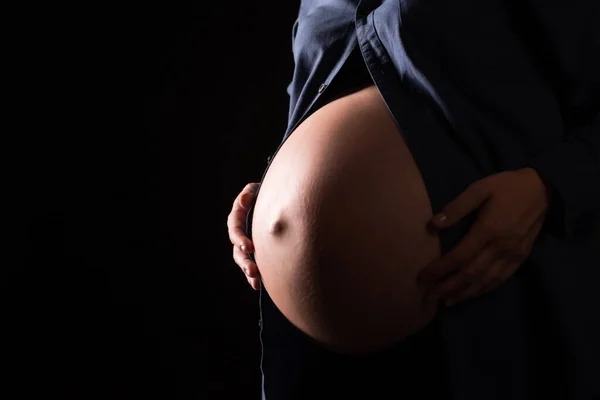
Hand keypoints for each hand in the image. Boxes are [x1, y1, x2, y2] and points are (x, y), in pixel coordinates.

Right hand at [227, 183, 260, 289]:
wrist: (279, 198)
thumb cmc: (267, 191)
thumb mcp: (258, 188)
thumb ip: (250, 192)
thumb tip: (244, 199)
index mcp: (238, 217)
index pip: (235, 229)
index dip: (240, 238)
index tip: (249, 247)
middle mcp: (240, 232)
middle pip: (237, 249)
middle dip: (244, 261)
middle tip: (253, 269)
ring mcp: (248, 243)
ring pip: (243, 260)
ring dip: (248, 271)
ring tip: (256, 280)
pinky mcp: (257, 251)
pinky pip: (253, 265)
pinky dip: (254, 276)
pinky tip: (258, 285)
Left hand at [418, 168, 551, 305]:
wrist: (544, 189)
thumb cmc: (507, 186)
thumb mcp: (479, 189)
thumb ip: (457, 207)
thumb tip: (433, 224)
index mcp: (487, 230)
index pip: (459, 257)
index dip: (439, 270)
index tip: (423, 277)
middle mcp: (500, 248)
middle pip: (470, 274)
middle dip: (447, 287)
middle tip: (428, 296)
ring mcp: (512, 255)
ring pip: (485, 281)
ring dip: (464, 293)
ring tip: (445, 301)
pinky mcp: (521, 258)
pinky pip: (500, 279)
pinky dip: (483, 290)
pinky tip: (471, 294)